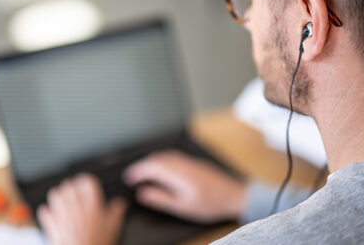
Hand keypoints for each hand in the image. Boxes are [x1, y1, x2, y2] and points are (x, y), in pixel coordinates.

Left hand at [37, 174, 126, 244]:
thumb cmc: (95, 244)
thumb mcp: (112, 228)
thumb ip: (116, 213)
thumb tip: (120, 204)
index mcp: (91, 204)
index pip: (87, 181)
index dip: (86, 181)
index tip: (87, 184)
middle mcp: (75, 206)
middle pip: (69, 185)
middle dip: (71, 187)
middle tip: (75, 192)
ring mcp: (61, 214)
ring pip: (54, 194)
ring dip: (58, 195)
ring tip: (62, 199)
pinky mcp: (51, 224)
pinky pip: (44, 211)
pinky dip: (47, 211)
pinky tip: (52, 214)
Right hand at [124, 150, 246, 222]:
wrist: (234, 196)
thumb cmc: (210, 204)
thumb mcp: (182, 207)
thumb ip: (161, 199)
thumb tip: (142, 193)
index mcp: (178, 174)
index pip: (152, 167)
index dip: (137, 171)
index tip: (128, 177)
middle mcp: (183, 164)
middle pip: (157, 159)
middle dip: (142, 165)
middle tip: (132, 175)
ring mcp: (189, 161)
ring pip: (165, 155)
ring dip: (151, 161)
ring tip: (143, 171)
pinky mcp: (194, 163)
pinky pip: (173, 156)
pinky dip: (161, 160)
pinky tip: (161, 167)